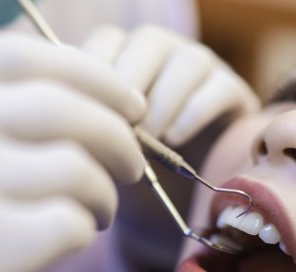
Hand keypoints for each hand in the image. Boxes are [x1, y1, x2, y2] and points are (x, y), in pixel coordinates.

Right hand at [0, 33, 144, 271]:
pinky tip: (63, 246)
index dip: (92, 77)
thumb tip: (90, 96)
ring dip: (102, 194)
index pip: (17, 57)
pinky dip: (82, 233)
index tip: (129, 106)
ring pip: (71, 168)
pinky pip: (65, 227)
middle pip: (55, 108)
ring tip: (90, 215)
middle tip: (127, 170)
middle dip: (117, 138)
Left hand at [81, 25, 257, 271]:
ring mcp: (200, 68)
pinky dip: (193, 111)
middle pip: (146, 42)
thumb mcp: (97, 152)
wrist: (173, 205)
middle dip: (129, 85)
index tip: (84, 115)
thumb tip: (63, 116)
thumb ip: (82, 127)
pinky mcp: (232, 91)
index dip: (94, 75)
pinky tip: (174, 140)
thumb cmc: (125, 175)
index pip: (105, 43)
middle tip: (118, 127)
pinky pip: (217, 85)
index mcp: (123, 59)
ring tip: (149, 139)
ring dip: (163, 99)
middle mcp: (162, 55)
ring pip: (185, 59)